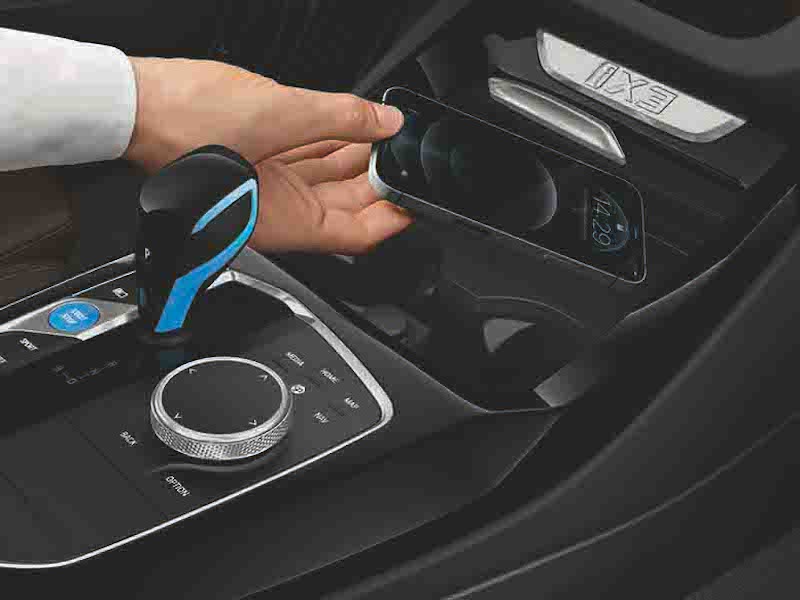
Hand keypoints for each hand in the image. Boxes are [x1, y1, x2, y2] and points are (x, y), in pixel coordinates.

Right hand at [125, 57, 410, 253]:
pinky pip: (305, 159)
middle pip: (346, 205)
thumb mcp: (280, 114)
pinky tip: (352, 125)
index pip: (356, 234)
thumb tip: (385, 120)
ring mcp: (266, 188)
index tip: (419, 196)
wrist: (131, 104)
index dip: (394, 217)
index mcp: (282, 222)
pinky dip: (330, 143)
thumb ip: (342, 117)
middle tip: (404, 154)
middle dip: (379, 179)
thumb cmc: (181, 126)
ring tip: (386, 135)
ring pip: (327, 181)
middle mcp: (276, 213)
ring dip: (357, 157)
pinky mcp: (257, 163)